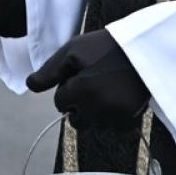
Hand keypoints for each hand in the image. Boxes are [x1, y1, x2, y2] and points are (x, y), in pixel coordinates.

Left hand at [26, 29, 148, 128]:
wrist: (145, 50)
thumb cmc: (105, 47)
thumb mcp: (74, 51)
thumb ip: (50, 71)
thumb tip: (29, 86)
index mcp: (82, 91)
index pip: (60, 103)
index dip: (67, 87)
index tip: (81, 74)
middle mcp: (98, 110)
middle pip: (75, 120)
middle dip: (78, 106)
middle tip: (93, 84)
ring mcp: (115, 118)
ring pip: (93, 124)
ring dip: (95, 112)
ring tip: (108, 87)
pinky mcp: (130, 122)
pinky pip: (111, 127)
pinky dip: (111, 116)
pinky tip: (118, 97)